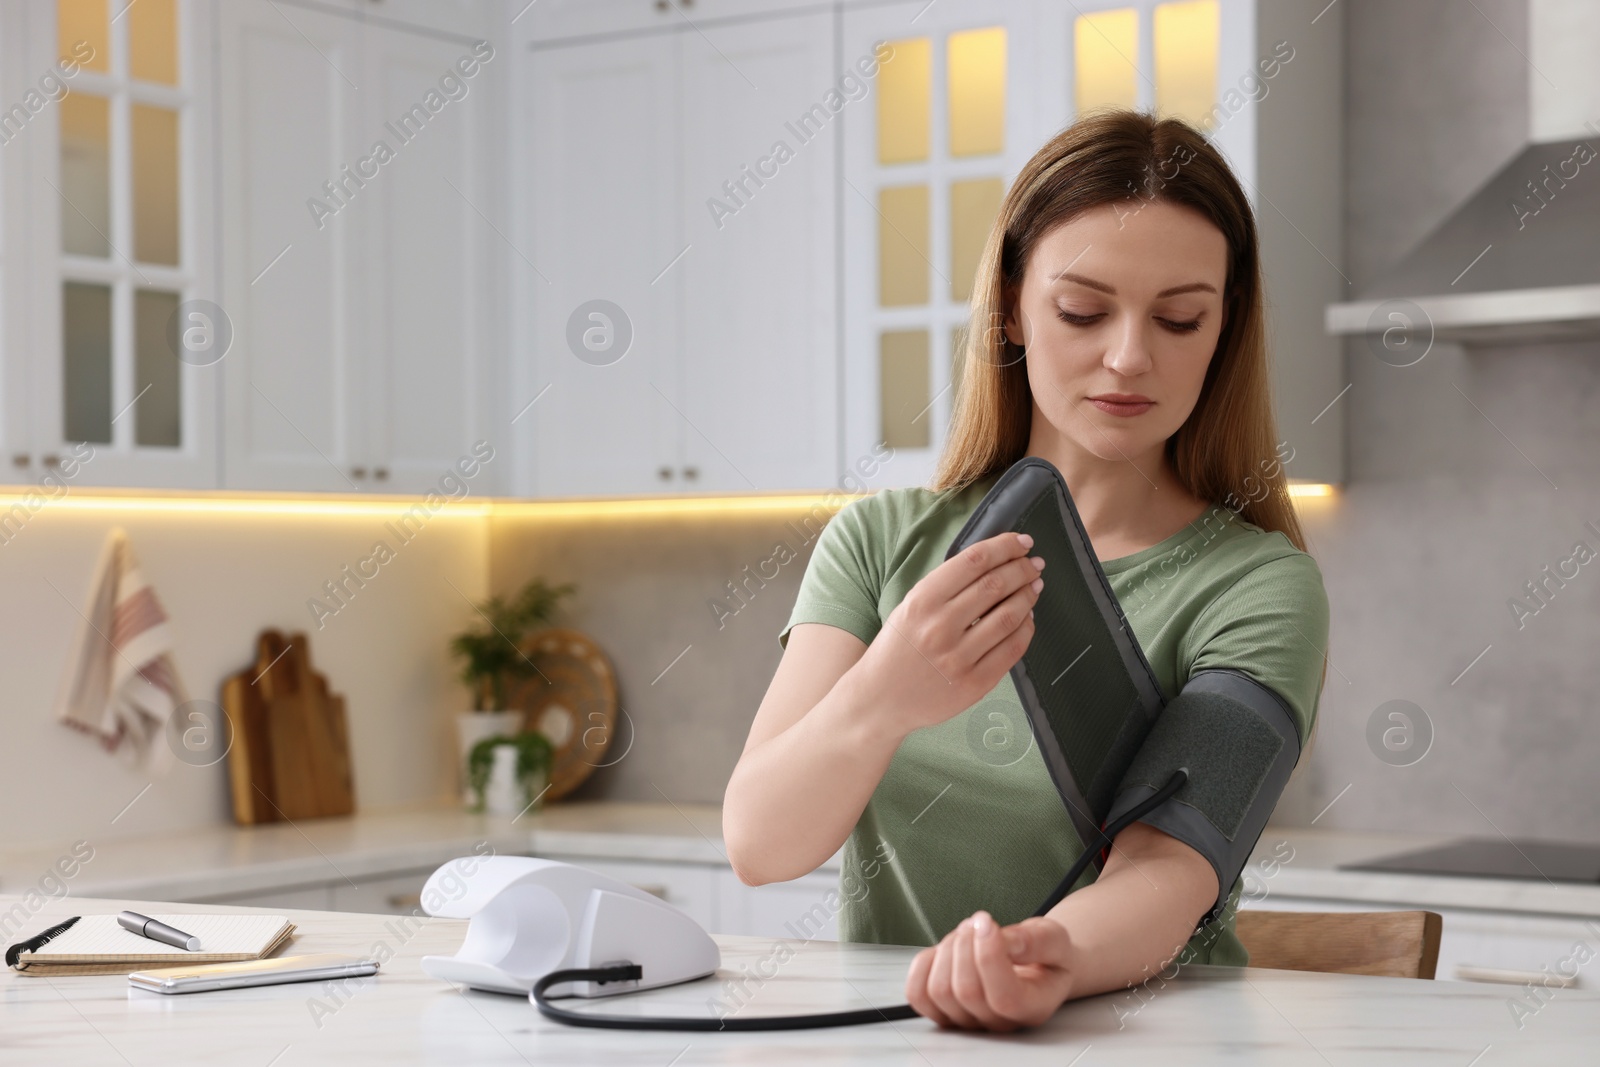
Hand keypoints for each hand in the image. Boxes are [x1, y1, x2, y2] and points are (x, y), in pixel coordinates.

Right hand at [849, 531, 1043, 735]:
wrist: (880, 698)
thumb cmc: (897, 649)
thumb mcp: (910, 607)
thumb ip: (946, 587)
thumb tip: (994, 565)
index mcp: (922, 601)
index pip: (973, 561)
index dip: (1004, 547)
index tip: (1022, 542)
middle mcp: (940, 627)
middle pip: (995, 585)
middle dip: (1022, 568)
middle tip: (1034, 564)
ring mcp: (958, 658)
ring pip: (1009, 616)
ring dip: (1028, 596)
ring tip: (1034, 586)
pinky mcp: (974, 684)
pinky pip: (1012, 649)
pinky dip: (1026, 628)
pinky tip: (1027, 618)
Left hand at [905, 911, 1076, 1030]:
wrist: (1036, 964)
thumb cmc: (1045, 955)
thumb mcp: (1053, 938)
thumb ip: (1035, 941)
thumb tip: (1003, 941)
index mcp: (1033, 1007)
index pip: (1004, 998)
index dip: (989, 956)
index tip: (987, 922)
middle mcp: (999, 1022)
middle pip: (966, 991)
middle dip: (966, 944)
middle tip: (979, 922)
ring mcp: (969, 1020)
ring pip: (939, 991)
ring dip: (947, 949)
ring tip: (966, 934)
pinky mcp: (944, 1011)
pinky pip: (918, 994)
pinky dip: (924, 964)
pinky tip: (944, 949)